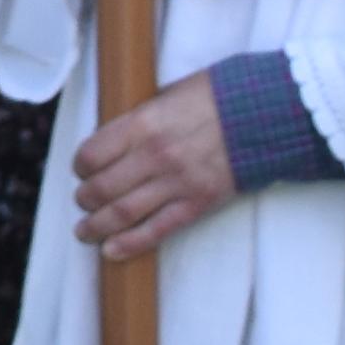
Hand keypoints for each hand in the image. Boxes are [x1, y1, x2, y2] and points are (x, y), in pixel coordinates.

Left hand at [72, 79, 240, 261]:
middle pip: (102, 188)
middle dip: (84, 199)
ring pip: (123, 213)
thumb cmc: (214, 97)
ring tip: (85, 232)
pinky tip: (111, 250)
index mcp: (143, 124)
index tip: (81, 170)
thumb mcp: (167, 94)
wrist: (264, 114)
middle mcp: (155, 155)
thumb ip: (139, 119)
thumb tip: (112, 139)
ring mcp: (177, 183)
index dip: (80, 166)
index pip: (93, 154)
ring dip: (97, 226)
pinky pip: (157, 229)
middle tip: (82, 202)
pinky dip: (130, 243)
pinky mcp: (197, 203)